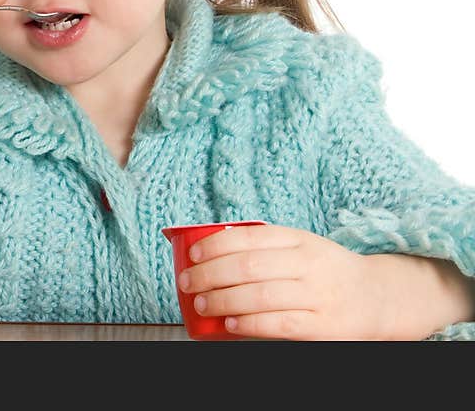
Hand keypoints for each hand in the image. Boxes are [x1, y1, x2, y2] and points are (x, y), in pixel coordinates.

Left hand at [177, 224, 392, 339]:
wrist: (377, 298)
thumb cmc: (325, 271)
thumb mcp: (302, 247)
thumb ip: (265, 248)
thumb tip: (209, 252)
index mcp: (300, 240)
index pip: (250, 237)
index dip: (216, 245)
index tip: (193, 255)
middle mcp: (310, 264)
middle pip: (249, 266)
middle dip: (210, 274)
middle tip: (188, 282)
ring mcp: (318, 296)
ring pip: (260, 296)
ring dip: (222, 301)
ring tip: (201, 304)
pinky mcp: (324, 327)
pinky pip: (279, 325)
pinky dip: (249, 324)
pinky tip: (230, 324)